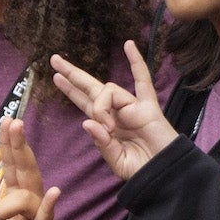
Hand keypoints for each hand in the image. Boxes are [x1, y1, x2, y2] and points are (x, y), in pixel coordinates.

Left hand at [0, 119, 69, 219]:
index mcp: (15, 203)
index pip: (11, 169)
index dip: (8, 147)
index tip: (6, 123)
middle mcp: (29, 205)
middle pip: (24, 170)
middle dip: (17, 146)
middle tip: (13, 121)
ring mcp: (40, 219)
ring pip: (28, 195)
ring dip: (10, 202)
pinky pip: (47, 218)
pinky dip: (49, 206)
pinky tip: (54, 193)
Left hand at [50, 40, 175, 180]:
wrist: (164, 174)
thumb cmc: (141, 169)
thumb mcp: (115, 160)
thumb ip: (101, 142)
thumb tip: (87, 121)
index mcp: (106, 126)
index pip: (85, 102)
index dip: (71, 90)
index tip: (55, 77)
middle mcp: (116, 112)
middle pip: (91, 88)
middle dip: (72, 75)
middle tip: (55, 60)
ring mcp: (132, 107)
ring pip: (109, 91)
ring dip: (101, 106)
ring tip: (109, 127)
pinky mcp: (149, 106)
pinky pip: (143, 81)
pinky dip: (136, 63)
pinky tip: (129, 45)